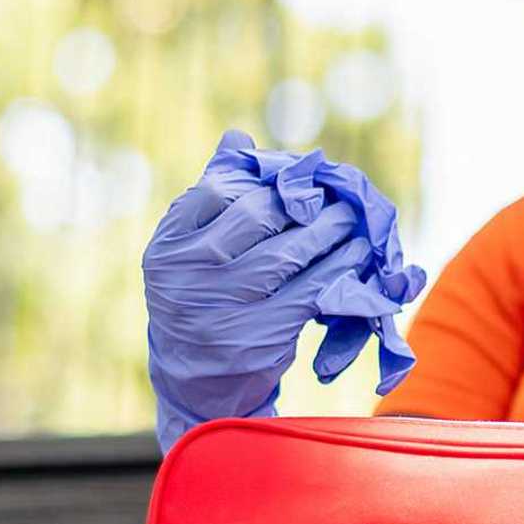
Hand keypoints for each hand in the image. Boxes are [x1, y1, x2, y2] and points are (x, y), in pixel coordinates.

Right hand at [143, 130, 424, 451]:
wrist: (196, 384)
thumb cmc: (197, 301)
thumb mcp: (190, 251)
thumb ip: (212, 196)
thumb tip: (238, 138)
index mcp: (167, 246)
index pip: (217, 190)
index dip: (262, 180)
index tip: (294, 179)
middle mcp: (188, 275)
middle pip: (258, 217)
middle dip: (304, 202)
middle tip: (336, 193)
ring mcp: (223, 308)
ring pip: (289, 253)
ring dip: (331, 232)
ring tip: (354, 220)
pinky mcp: (260, 337)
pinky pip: (311, 291)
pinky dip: (339, 271)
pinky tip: (357, 258)